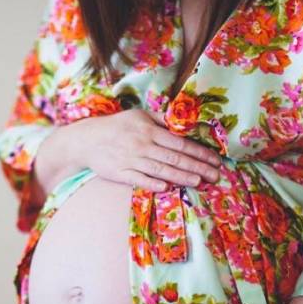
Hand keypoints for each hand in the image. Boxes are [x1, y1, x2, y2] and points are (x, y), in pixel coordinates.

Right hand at [40, 108, 221, 192]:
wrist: (87, 140)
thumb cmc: (117, 127)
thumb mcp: (139, 115)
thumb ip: (162, 119)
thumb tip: (185, 122)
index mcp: (149, 130)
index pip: (181, 143)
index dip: (200, 152)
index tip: (215, 160)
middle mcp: (143, 145)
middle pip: (175, 158)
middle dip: (198, 167)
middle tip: (215, 175)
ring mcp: (131, 160)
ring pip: (161, 170)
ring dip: (181, 177)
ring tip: (199, 182)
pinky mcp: (120, 174)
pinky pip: (139, 179)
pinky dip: (152, 183)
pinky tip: (167, 188)